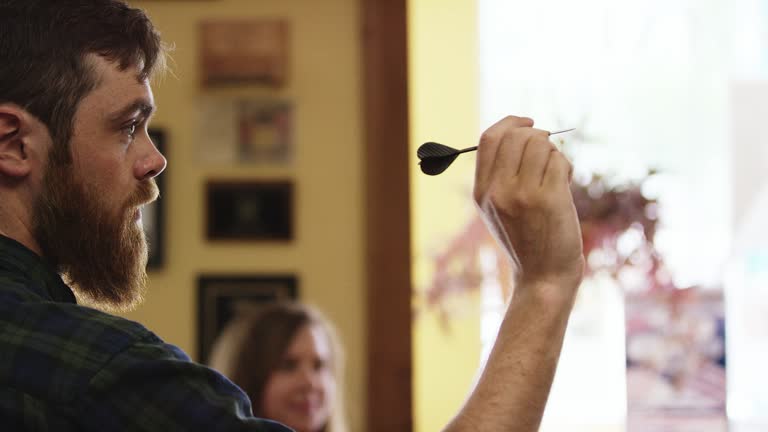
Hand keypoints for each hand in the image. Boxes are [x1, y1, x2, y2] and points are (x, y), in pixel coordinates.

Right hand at [474, 116, 583, 299]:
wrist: (543, 276)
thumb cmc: (527, 239)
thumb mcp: (499, 208)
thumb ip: (501, 174)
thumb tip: (524, 132)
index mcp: (481, 191)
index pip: (488, 139)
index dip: (510, 122)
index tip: (528, 123)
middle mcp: (497, 191)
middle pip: (516, 136)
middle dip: (537, 135)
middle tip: (549, 150)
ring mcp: (522, 194)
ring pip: (540, 144)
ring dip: (554, 152)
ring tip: (557, 174)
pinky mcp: (548, 199)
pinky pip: (559, 161)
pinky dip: (565, 167)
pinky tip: (565, 184)